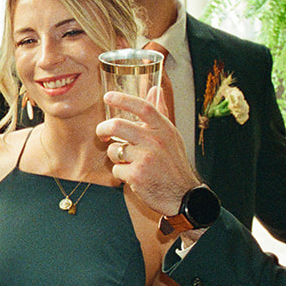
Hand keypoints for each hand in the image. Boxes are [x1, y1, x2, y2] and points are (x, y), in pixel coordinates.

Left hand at [98, 90, 199, 218]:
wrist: (183, 196)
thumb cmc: (174, 164)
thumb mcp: (172, 136)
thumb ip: (161, 112)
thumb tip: (155, 88)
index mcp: (164, 129)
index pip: (142, 107)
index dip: (123, 99)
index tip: (108, 96)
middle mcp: (155, 141)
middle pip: (117, 125)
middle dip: (102, 128)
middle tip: (102, 133)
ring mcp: (145, 158)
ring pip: (113, 149)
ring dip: (115, 156)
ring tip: (128, 162)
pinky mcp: (136, 176)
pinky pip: (116, 169)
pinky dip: (120, 173)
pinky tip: (133, 176)